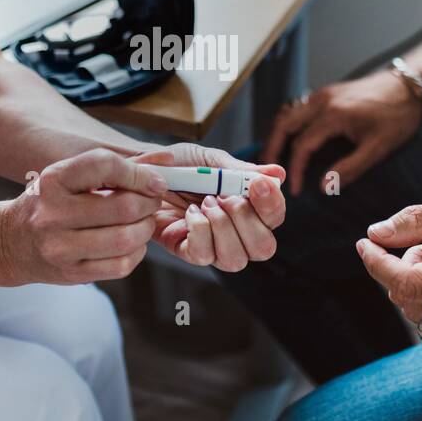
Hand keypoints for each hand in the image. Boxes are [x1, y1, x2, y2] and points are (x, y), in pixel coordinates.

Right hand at [0, 148, 170, 284]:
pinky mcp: (70, 273)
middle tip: (152, 202)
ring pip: (126, 238)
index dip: (139, 173)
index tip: (155, 181)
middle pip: (123, 206)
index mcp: (54, 180)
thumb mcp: (71, 177)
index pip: (105, 165)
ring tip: (143, 222)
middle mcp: (52, 213)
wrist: (9, 242)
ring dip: (146, 229)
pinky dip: (136, 252)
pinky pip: (121, 265)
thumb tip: (167, 158)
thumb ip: (118, 167)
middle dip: (149, 203)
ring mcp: (60, 247)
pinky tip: (132, 243)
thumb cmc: (49, 203)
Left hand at [148, 142, 286, 272]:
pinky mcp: (188, 251)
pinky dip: (199, 230)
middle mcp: (236, 233)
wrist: (143, 169)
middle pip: (263, 248)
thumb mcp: (212, 161)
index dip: (272, 205)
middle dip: (246, 220)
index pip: (275, 217)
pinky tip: (190, 212)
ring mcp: (213, 246)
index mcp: (249, 208)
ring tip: (205, 202)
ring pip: (235, 259)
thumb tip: (278, 174)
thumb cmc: (181, 165)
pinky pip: (203, 256)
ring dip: (221, 227)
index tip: (257, 185)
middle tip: (225, 196)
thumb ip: (242, 171)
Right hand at [262, 70, 421, 196]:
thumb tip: (324, 186)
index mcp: (333, 115)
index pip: (302, 145)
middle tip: (268, 170)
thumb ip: (350, 168)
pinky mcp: (326, 93)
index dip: (296, 169)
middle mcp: (321, 101)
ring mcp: (322, 94)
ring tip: (275, 157)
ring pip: (288, 114)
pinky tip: (292, 139)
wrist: (409, 86)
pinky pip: (298, 108)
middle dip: (272, 148)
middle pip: (284, 124)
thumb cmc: (397, 117)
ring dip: (278, 135)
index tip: (296, 189)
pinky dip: (288, 125)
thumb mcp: (379, 147)